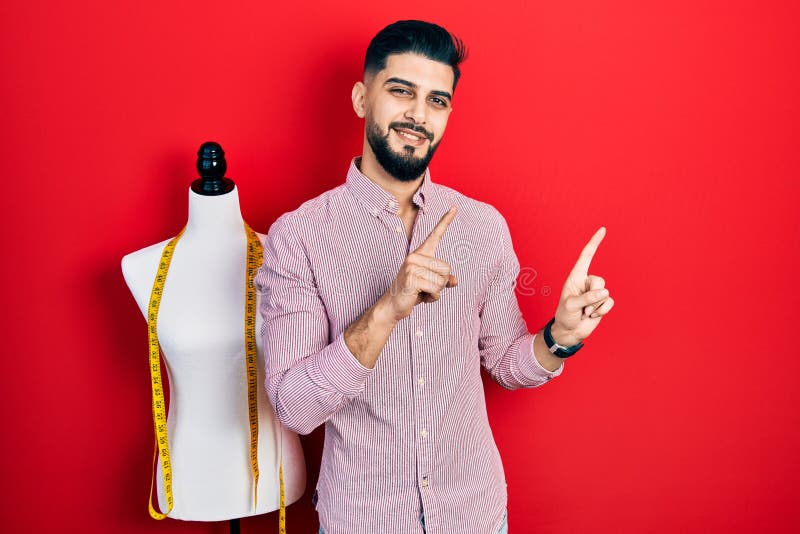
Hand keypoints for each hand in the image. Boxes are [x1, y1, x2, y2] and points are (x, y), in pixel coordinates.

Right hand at [381, 206, 458, 322]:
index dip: (446, 221)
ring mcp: (412, 266)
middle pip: (447, 268)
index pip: (435, 235)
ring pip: (442, 280)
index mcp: (420, 254)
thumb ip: (443, 280)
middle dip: (441, 283)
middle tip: (425, 287)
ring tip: (421, 292)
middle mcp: (415, 256)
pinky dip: (432, 297)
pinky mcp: (411, 278)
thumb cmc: (413, 293)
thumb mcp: (431, 284)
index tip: (455, 207)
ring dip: (436, 291)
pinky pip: (435, 289)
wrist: (393, 306)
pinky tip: (420, 297)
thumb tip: (454, 281)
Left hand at [551, 227, 614, 345]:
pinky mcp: (603, 303)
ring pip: (605, 293)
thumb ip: (586, 298)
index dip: (594, 242)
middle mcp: (587, 282)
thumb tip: (604, 293)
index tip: (603, 229)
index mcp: (576, 277)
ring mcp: (596, 293)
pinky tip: (591, 315)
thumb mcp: (571, 306)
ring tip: (584, 311)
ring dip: (594, 306)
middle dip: (591, 296)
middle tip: (581, 306)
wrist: (569, 331)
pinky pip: (610, 303)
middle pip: (599, 281)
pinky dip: (601, 311)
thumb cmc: (565, 316)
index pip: (587, 256)